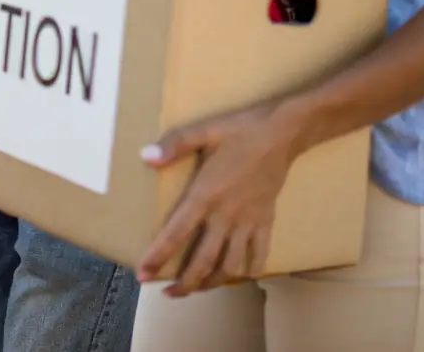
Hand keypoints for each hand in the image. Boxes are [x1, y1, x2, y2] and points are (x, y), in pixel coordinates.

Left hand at [136, 101, 302, 296]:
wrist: (281, 132)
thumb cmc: (238, 130)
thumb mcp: (203, 131)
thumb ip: (174, 144)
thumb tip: (146, 157)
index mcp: (205, 194)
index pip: (176, 233)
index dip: (158, 256)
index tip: (143, 274)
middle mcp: (226, 215)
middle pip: (203, 261)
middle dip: (184, 283)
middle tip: (167, 294)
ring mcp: (248, 222)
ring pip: (230, 265)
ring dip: (212, 283)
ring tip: (196, 289)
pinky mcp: (266, 221)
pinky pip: (259, 255)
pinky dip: (250, 270)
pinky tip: (240, 276)